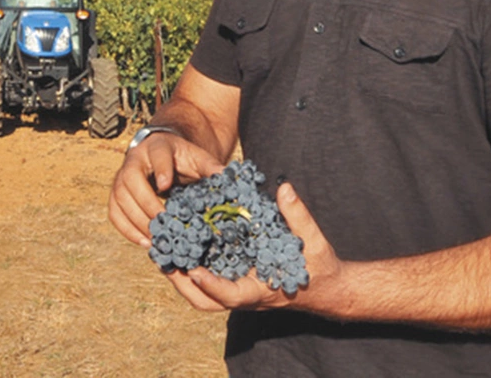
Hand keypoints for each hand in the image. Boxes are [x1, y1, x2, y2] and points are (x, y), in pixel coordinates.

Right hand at [107, 130, 225, 246]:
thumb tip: (225, 177)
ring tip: (154, 238)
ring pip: (119, 197)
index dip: (160, 169)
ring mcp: (121, 176)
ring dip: (135, 220)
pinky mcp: (116, 193)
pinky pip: (114, 212)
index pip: (156, 155)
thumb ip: (210, 166)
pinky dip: (126, 229)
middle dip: (146, 202)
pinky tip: (144, 242)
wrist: (161, 153)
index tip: (167, 186)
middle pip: (131, 179)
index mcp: (157, 146)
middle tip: (163, 221)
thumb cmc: (181, 157)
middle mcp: (134, 159)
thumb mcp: (197, 157)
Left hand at [164, 182, 343, 313]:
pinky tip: (178, 246)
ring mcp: (238, 290)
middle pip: (206, 302)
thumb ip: (298, 216)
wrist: (328, 289)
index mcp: (261, 291)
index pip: (231, 296)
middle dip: (182, 284)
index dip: (212, 285)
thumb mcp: (314, 242)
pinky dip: (191, 268)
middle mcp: (245, 296)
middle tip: (163, 259)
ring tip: (162, 251)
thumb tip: (284, 188)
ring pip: (202, 295)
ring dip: (181, 277)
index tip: (194, 271)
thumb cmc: (321, 268)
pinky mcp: (236, 281)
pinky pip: (208, 281)